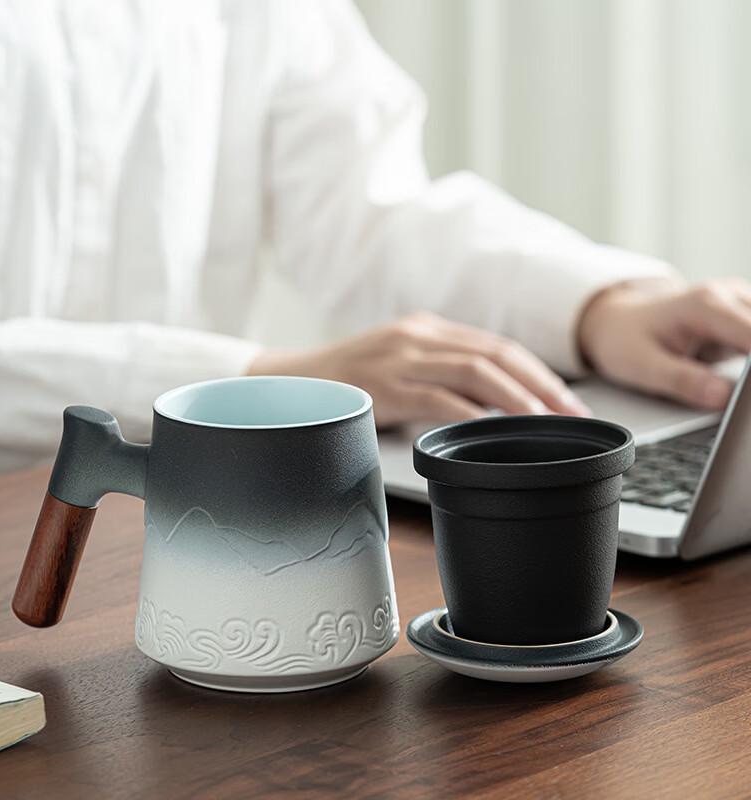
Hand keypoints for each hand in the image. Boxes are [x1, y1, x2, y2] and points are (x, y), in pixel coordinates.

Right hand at [247, 312, 588, 426]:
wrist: (291, 382)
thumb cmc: (348, 381)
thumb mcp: (398, 365)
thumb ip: (439, 374)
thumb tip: (492, 407)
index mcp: (427, 329)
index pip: (498, 346)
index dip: (539, 374)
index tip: (567, 403)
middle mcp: (419, 335)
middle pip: (497, 355)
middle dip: (542, 386)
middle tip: (572, 418)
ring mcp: (401, 356)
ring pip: (476, 371)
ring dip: (517, 399)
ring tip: (544, 426)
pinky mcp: (384, 384)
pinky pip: (438, 397)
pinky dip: (471, 414)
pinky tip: (491, 431)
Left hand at [578, 278, 750, 408]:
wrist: (616, 322)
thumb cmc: (624, 340)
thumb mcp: (642, 366)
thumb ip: (683, 381)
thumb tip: (723, 398)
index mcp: (706, 305)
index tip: (746, 399)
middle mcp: (729, 296)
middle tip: (739, 403)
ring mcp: (740, 304)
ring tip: (739, 396)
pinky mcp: (744, 318)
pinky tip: (743, 384)